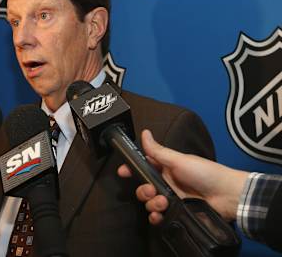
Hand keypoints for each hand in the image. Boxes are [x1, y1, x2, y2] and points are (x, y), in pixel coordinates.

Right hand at [118, 129, 248, 223]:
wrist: (227, 196)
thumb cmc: (205, 173)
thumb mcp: (179, 160)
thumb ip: (158, 150)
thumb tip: (144, 133)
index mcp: (165, 168)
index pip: (143, 167)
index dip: (131, 169)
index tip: (122, 171)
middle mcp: (166, 183)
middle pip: (143, 188)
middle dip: (143, 190)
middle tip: (152, 190)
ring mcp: (171, 199)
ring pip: (149, 203)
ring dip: (151, 204)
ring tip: (163, 202)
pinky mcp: (176, 213)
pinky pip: (159, 217)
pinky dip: (156, 217)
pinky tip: (159, 216)